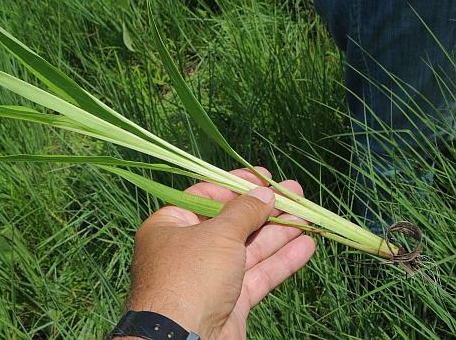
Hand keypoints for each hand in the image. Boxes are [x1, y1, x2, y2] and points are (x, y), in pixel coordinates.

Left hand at [124, 167, 314, 339]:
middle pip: (232, 222)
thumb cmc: (192, 275)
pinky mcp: (230, 300)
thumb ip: (244, 212)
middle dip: (265, 208)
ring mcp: (210, 276)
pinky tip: (306, 245)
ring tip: (308, 215)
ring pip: (249, 248)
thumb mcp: (218, 234)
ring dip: (279, 232)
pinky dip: (281, 260)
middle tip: (295, 193)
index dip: (236, 185)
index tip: (264, 177)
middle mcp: (189, 248)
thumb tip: (265, 193)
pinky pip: (257, 274)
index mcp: (171, 225)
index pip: (206, 196)